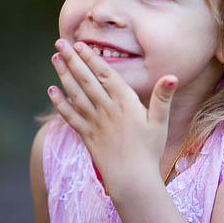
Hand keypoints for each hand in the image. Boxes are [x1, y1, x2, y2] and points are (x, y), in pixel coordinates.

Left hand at [47, 39, 178, 194]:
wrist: (132, 180)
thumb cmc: (149, 150)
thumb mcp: (160, 122)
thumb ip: (163, 97)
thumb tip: (172, 76)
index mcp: (125, 103)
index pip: (106, 75)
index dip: (92, 59)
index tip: (80, 45)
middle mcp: (107, 109)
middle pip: (86, 80)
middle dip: (72, 60)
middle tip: (60, 42)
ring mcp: (94, 122)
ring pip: (75, 94)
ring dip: (64, 75)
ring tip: (54, 59)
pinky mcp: (86, 135)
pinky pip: (70, 116)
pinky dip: (60, 103)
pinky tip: (52, 91)